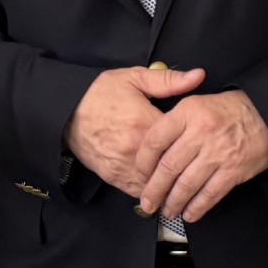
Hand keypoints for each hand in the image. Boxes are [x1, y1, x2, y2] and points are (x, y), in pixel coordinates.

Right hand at [64, 65, 207, 190]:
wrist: (66, 112)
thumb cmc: (100, 93)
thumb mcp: (134, 78)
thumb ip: (169, 80)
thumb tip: (199, 76)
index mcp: (146, 123)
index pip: (182, 140)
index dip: (194, 140)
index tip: (201, 139)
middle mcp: (136, 149)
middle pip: (171, 167)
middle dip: (186, 167)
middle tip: (200, 165)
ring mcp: (124, 165)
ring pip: (156, 184)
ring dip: (169, 184)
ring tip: (184, 181)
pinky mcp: (113, 176)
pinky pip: (138, 191)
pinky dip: (150, 191)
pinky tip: (161, 187)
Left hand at [133, 90, 267, 223]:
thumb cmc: (229, 109)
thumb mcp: (197, 100)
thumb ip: (174, 120)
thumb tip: (150, 147)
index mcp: (188, 111)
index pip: (155, 139)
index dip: (142, 162)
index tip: (139, 174)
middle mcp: (201, 132)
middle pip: (168, 167)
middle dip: (154, 190)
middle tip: (147, 203)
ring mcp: (218, 153)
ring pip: (186, 184)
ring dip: (173, 202)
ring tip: (166, 210)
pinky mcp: (233, 170)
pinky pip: (209, 194)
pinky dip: (197, 207)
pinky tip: (189, 214)